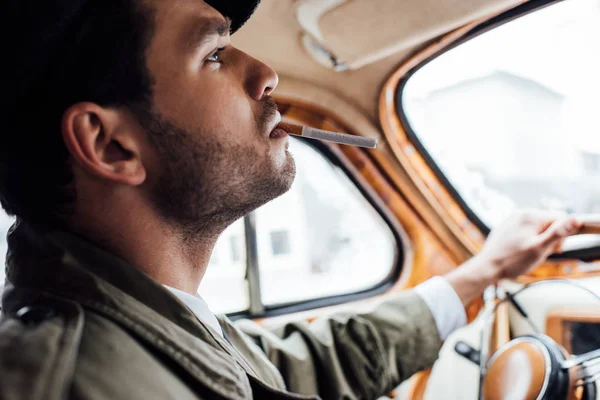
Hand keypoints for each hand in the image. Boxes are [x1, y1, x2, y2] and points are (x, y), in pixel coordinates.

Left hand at [446, 211, 580, 305]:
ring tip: (527, 254)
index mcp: (531, 215)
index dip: (561, 236)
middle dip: (548, 239)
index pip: (560, 219)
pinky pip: (525, 231)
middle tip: (539, 254)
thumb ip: (558, 233)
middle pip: (548, 223)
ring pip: (537, 228)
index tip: (555, 250)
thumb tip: (575, 219)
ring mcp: (512, 219)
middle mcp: (521, 213)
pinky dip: (527, 240)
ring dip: (538, 241)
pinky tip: (519, 252)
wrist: (487, 267)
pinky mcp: (506, 226)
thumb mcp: (540, 248)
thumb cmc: (513, 260)